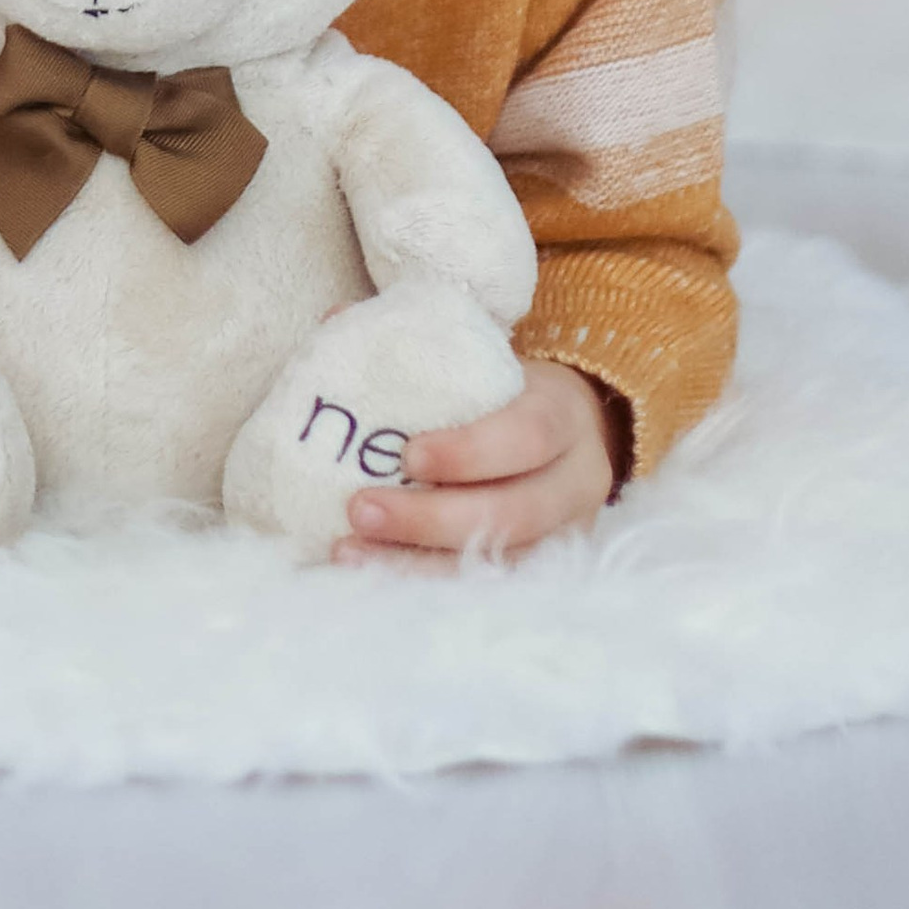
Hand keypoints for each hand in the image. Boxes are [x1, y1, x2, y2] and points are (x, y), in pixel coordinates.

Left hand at [330, 360, 615, 564]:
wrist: (571, 433)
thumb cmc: (509, 390)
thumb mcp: (484, 357)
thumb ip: (417, 343)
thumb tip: (334, 321)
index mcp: (563, 415)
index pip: (528, 435)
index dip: (469, 451)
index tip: (407, 456)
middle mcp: (575, 482)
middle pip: (512, 513)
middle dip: (430, 519)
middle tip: (359, 509)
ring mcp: (565, 536)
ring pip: (499, 563)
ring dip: (419, 563)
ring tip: (350, 551)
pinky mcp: (543, 570)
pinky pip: (488, 588)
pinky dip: (428, 582)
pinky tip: (375, 574)